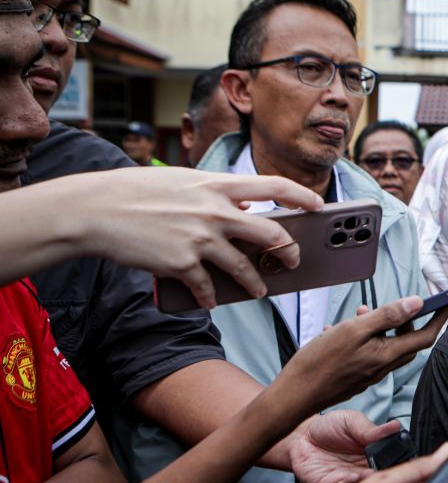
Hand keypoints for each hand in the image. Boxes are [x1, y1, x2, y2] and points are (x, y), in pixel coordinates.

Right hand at [74, 167, 323, 308]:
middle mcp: (215, 211)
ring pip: (245, 268)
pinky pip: (207, 288)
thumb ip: (216, 193)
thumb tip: (245, 207)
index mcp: (217, 185)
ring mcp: (200, 238)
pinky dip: (209, 297)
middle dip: (290, 251)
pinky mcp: (181, 264)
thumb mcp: (183, 182)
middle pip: (273, 233)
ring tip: (259, 290)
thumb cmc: (136, 192)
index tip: (319, 204)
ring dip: (256, 284)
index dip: (302, 195)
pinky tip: (209, 301)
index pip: (273, 186)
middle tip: (294, 260)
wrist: (94, 209)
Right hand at [273, 297, 447, 416]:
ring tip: (360, 314)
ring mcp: (369, 374)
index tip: (446, 303)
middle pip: (407, 342)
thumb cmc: (319, 363)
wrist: (294, 395)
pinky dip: (363, 339)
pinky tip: (340, 331)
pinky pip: (368, 354)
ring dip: (379, 328)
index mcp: (386, 356)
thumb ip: (387, 317)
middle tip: (390, 306)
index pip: (425, 337)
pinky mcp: (356, 377)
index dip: (438, 318)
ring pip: (385, 346)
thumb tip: (417, 304)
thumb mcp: (354, 330)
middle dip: (404, 321)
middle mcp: (382, 368)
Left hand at [290, 412, 400, 482]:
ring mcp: (350, 478)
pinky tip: (351, 479)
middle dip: (383, 475)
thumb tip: (394, 426)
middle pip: (380, 476)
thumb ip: (371, 428)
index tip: (400, 460)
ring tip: (368, 474)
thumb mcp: (351, 420)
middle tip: (383, 469)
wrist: (300, 437)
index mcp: (373, 451)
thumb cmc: (326, 427)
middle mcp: (363, 467)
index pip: (390, 460)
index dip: (396, 462)